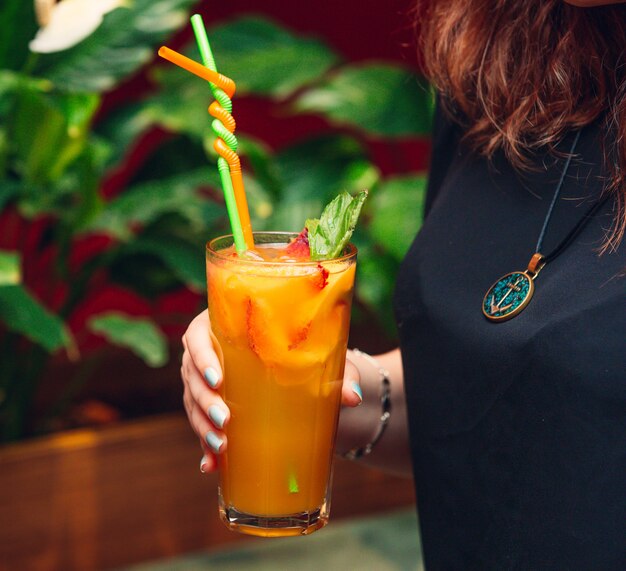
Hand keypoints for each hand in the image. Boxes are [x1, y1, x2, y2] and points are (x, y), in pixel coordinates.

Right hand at [181, 309, 362, 473]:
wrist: (307, 373)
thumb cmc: (309, 352)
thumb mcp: (324, 358)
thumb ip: (339, 373)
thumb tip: (352, 397)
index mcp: (225, 325)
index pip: (199, 335)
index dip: (202, 356)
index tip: (218, 378)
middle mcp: (209, 350)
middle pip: (192, 373)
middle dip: (205, 399)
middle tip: (226, 419)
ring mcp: (205, 380)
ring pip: (192, 402)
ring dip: (202, 426)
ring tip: (222, 446)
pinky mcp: (210, 405)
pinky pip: (200, 425)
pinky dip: (205, 447)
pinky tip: (211, 466)